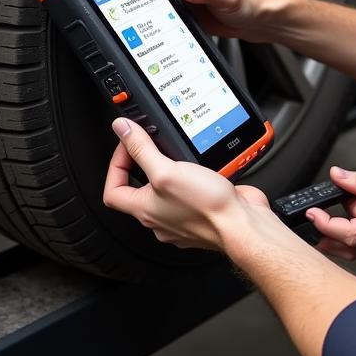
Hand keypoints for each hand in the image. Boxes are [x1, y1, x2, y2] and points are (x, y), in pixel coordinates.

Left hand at [102, 117, 271, 249]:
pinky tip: (203, 169)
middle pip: (139, 189)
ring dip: (172, 170)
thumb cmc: (206, 207)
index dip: (116, 165)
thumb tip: (122, 130)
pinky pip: (192, 193)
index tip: (128, 147)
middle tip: (151, 146)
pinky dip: (195, 178)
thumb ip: (142, 149)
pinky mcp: (203, 212)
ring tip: (179, 155)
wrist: (242, 225)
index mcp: (144, 210)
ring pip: (167, 190)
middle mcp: (161, 217)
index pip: (113, 190)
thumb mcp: (166, 170)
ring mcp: (182, 216)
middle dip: (144, 165)